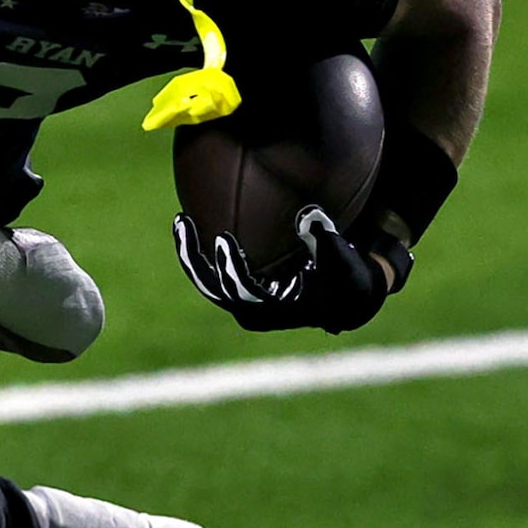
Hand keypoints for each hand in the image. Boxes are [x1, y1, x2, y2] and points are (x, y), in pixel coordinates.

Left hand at [172, 207, 409, 334]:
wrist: (345, 297)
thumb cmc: (346, 278)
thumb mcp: (344, 262)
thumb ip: (327, 242)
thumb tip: (309, 215)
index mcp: (277, 310)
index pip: (245, 292)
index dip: (230, 268)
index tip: (223, 238)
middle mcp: (255, 312)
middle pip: (216, 289)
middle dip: (196, 259)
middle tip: (187, 224)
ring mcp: (244, 302)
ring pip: (208, 282)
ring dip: (191, 254)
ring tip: (181, 222)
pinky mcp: (239, 290)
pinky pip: (212, 273)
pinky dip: (200, 250)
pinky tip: (191, 220)